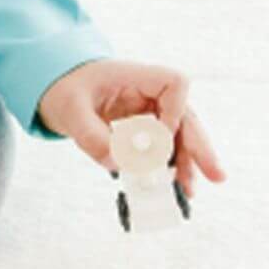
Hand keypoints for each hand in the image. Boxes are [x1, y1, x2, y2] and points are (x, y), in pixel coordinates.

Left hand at [36, 59, 224, 197]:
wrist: (53, 88)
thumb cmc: (62, 89)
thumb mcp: (69, 111)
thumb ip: (91, 136)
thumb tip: (120, 165)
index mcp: (133, 77)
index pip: (173, 82)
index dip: (175, 109)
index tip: (162, 134)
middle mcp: (146, 93)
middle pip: (184, 114)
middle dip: (198, 146)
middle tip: (215, 175)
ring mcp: (146, 110)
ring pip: (178, 134)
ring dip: (186, 161)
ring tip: (190, 190)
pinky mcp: (140, 127)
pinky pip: (162, 145)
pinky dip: (168, 165)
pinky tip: (175, 186)